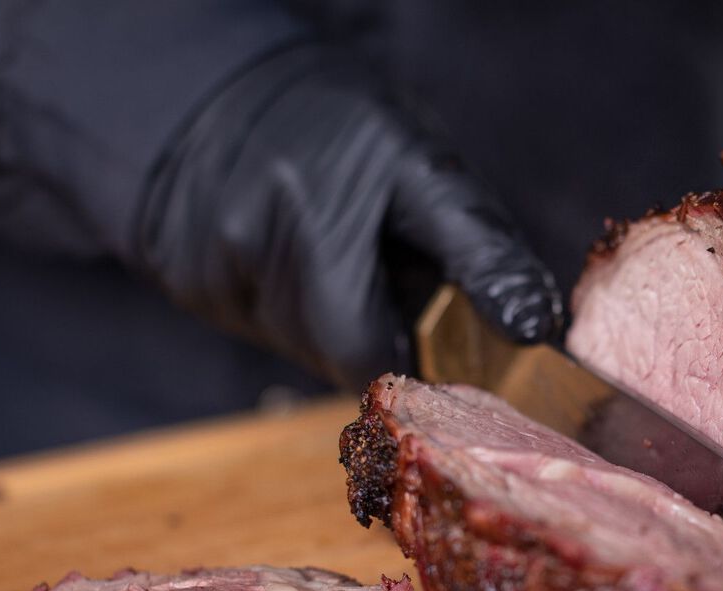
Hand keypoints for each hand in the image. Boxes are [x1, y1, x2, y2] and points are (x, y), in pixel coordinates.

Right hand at [136, 45, 562, 390]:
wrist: (226, 94)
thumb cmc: (347, 132)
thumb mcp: (428, 171)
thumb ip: (481, 253)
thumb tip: (535, 328)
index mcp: (322, 210)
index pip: (370, 352)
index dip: (416, 364)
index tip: (440, 347)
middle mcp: (255, 239)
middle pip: (336, 356)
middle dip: (380, 339)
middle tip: (393, 289)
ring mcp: (211, 265)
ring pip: (302, 348)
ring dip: (338, 327)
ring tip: (345, 263)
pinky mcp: (187, 280)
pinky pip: (261, 329)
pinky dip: (294, 314)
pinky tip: (297, 264)